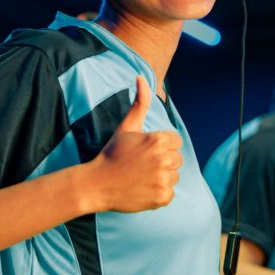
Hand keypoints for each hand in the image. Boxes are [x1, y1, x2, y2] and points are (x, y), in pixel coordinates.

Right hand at [87, 76, 182, 212]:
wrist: (97, 184)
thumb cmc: (112, 153)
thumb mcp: (127, 127)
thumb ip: (139, 102)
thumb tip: (141, 76)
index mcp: (158, 140)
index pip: (175, 142)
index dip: (161, 146)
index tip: (145, 152)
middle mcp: (163, 160)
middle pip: (177, 159)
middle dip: (162, 161)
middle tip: (141, 165)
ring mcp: (162, 180)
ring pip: (174, 176)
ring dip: (161, 177)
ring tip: (141, 176)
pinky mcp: (161, 197)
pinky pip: (170, 193)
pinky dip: (158, 193)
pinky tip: (142, 188)